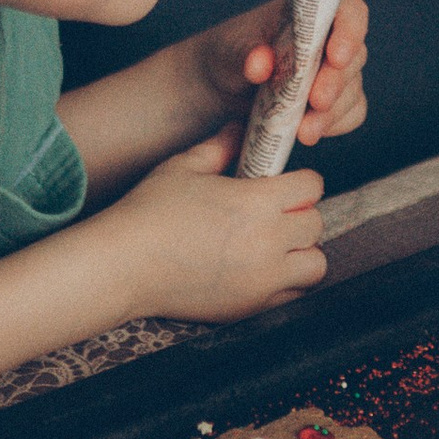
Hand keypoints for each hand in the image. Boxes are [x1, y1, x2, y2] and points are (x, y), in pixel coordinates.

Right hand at [110, 131, 327, 315]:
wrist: (122, 267)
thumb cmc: (148, 213)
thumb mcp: (183, 167)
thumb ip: (220, 146)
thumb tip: (240, 130)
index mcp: (256, 202)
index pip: (311, 186)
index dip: (300, 181)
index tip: (284, 184)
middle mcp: (268, 242)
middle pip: (316, 224)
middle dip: (301, 214)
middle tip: (277, 213)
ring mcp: (262, 281)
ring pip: (315, 264)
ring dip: (301, 252)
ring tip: (275, 245)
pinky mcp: (251, 308)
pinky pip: (293, 295)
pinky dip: (286, 282)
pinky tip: (259, 270)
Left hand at [192, 0, 369, 145]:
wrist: (223, 85)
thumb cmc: (232, 53)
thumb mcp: (231, 48)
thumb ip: (246, 53)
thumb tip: (260, 64)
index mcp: (310, 14)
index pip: (349, 11)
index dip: (350, 31)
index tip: (336, 56)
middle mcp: (330, 40)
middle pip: (354, 56)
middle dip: (337, 82)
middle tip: (317, 102)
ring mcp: (334, 72)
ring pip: (352, 91)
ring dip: (332, 113)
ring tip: (303, 132)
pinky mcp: (334, 102)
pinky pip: (350, 114)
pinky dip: (333, 126)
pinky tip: (307, 133)